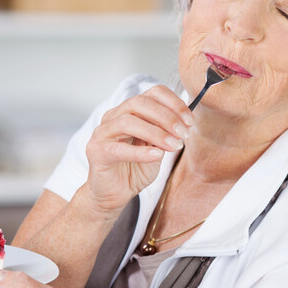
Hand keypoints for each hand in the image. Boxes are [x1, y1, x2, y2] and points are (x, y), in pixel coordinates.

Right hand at [84, 85, 192, 214]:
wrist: (114, 194)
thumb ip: (166, 134)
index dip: (173, 103)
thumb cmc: (134, 169)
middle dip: (166, 116)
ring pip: (128, 122)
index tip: (189, 120)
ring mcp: (102, 133)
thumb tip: (184, 123)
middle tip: (183, 133)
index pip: (152, 93)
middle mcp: (113, 116)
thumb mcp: (157, 148)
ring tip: (174, 145)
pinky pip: (119, 149)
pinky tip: (156, 155)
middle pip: (139, 103)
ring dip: (156, 132)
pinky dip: (140, 152)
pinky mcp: (97, 152)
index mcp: (129, 110)